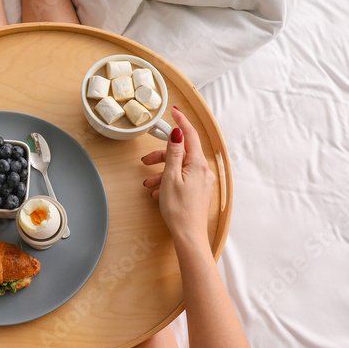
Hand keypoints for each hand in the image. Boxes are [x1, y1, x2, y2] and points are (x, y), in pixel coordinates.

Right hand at [141, 106, 215, 253]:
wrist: (188, 235)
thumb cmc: (179, 209)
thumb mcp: (171, 176)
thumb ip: (174, 152)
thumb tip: (177, 132)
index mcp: (198, 164)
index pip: (190, 135)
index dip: (181, 122)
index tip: (173, 111)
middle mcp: (203, 171)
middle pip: (182, 153)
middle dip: (162, 155)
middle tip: (146, 159)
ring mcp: (202, 182)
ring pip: (180, 167)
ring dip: (162, 171)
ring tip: (148, 182)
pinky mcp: (198, 191)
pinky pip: (182, 178)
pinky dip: (169, 181)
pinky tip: (158, 192)